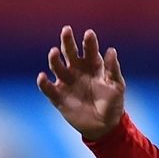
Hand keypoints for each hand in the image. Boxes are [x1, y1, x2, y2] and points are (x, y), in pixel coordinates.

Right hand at [36, 26, 125, 140]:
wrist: (104, 126)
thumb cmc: (113, 103)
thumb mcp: (117, 86)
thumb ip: (113, 69)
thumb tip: (111, 50)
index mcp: (93, 65)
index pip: (89, 49)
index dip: (89, 42)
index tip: (89, 34)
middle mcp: (77, 70)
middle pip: (70, 52)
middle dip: (67, 41)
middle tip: (66, 30)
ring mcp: (67, 82)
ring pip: (57, 66)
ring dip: (54, 59)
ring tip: (54, 52)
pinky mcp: (58, 97)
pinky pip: (48, 88)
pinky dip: (43, 83)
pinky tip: (42, 77)